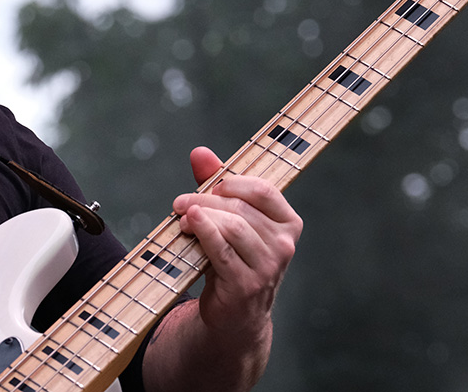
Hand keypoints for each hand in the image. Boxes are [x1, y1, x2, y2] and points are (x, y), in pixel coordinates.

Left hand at [172, 147, 302, 343]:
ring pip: (232, 226)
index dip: (231, 183)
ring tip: (181, 219)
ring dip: (200, 217)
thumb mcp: (228, 219)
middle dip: (204, 199)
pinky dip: (203, 232)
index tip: (209, 187)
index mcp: (288, 222)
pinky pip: (221, 249)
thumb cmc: (232, 257)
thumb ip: (215, 183)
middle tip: (180, 203)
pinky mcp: (247, 284)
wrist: (235, 315)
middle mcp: (284, 244)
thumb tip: (199, 152)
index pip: (263, 189)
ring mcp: (268, 266)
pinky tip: (188, 225)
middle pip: (240, 207)